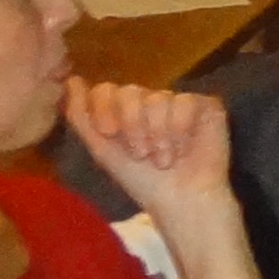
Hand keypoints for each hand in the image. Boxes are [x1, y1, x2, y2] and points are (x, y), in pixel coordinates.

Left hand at [64, 80, 234, 217]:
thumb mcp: (102, 150)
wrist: (181, 199)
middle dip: (132, 125)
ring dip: (158, 134)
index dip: (105, 110)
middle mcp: (150, 102)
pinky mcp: (205, 105)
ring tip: (164, 159)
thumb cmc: (140, 180)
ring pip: (158, 98)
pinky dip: (180, 128)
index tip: (110, 133)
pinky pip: (185, 101)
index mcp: (123, 111)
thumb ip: (81, 115)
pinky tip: (184, 149)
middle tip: (141, 154)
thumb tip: (72, 79)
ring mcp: (178, 102)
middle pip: (130, 91)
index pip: (106, 90)